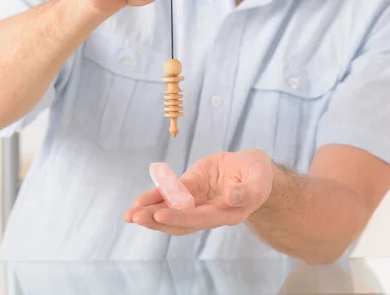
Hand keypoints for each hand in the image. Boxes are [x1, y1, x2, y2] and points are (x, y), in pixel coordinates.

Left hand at [124, 149, 273, 234]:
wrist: (251, 169)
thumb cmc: (258, 173)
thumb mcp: (260, 177)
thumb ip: (249, 190)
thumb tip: (233, 196)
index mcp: (228, 212)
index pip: (201, 218)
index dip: (180, 217)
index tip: (160, 215)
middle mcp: (209, 213)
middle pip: (181, 221)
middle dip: (157, 220)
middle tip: (135, 216)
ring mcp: (197, 203)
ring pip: (171, 212)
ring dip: (150, 214)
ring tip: (129, 215)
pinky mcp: (190, 189)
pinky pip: (170, 196)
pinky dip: (154, 198)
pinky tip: (138, 202)